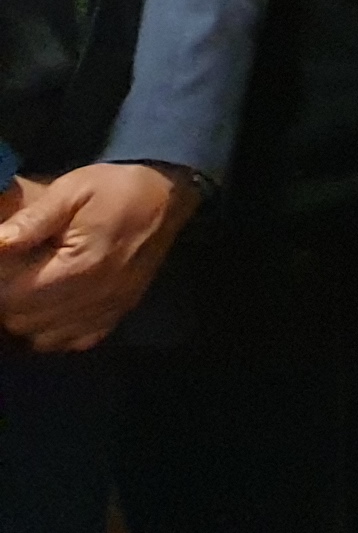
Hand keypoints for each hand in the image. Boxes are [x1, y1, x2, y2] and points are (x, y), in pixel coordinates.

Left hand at [0, 163, 202, 352]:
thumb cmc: (115, 190)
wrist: (167, 197)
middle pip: (22, 320)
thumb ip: (32, 219)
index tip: (3, 258)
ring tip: (30, 288)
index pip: (13, 293)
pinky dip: (54, 331)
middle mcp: (94, 296)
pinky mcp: (116, 315)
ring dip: (27, 317)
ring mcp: (107, 310)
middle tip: (13, 271)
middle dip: (8, 298)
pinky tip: (53, 306)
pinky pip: (72, 342)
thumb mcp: (71, 190)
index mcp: (80, 265)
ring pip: (42, 338)